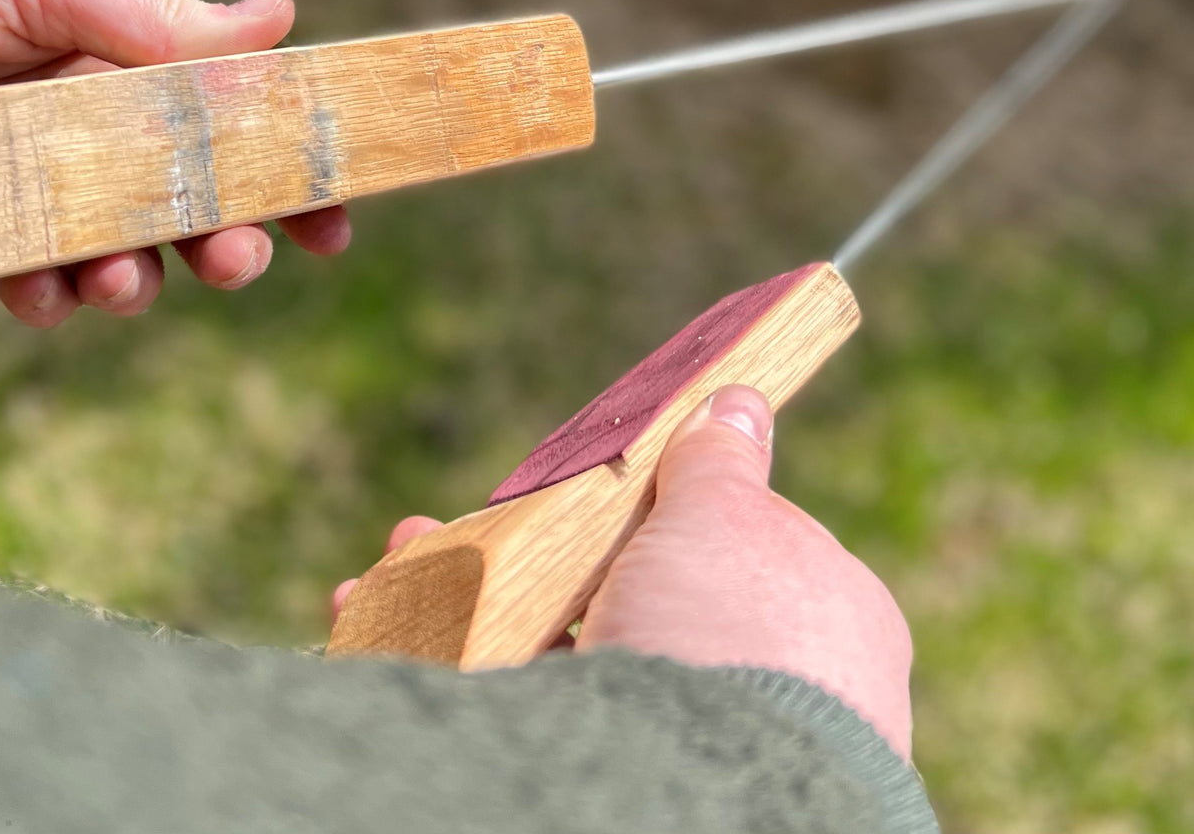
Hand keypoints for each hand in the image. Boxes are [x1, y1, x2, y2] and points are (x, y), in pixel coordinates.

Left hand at [0, 0, 350, 325]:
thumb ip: (163, 13)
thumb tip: (282, 20)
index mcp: (130, 63)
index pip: (233, 130)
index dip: (290, 179)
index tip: (334, 223)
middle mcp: (92, 129)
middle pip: (190, 208)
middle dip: (230, 245)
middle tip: (240, 260)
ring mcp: (34, 181)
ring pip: (116, 257)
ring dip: (139, 283)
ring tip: (123, 285)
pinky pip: (27, 279)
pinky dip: (48, 297)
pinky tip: (46, 291)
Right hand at [332, 385, 913, 759]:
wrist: (698, 800)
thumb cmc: (729, 636)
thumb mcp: (725, 519)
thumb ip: (722, 462)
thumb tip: (739, 402)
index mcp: (814, 612)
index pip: (717, 541)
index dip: (642, 512)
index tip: (568, 497)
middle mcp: (756, 682)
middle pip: (623, 599)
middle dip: (527, 559)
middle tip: (434, 538)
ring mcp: (686, 735)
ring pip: (560, 654)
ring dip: (469, 609)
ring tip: (382, 581)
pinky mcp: (618, 779)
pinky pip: (524, 708)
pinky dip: (460, 667)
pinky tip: (388, 637)